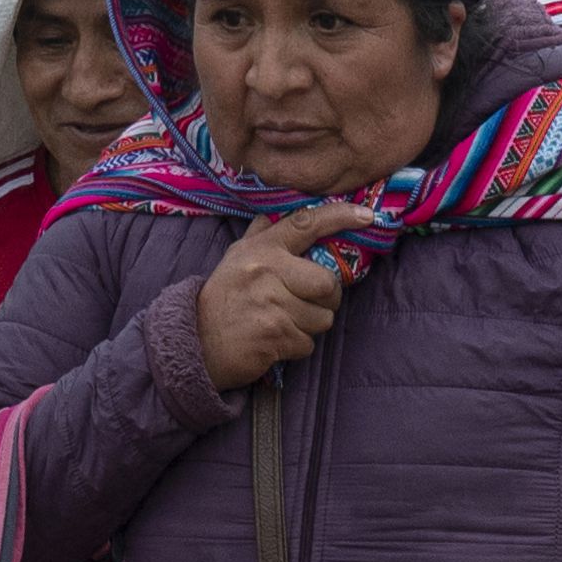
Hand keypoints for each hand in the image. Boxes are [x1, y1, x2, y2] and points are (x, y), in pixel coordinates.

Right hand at [195, 203, 379, 389]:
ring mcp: (272, 304)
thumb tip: (270, 215)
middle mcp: (267, 272)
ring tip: (283, 323)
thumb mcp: (234, 260)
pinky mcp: (276, 334)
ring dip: (309, 326)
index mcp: (262, 250)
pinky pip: (308, 342)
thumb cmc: (221, 300)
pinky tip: (275, 341)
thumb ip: (258, 237)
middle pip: (327, 283)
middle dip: (324, 300)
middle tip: (305, 305)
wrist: (195, 342)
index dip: (339, 217)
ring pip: (322, 317)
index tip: (366, 217)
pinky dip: (296, 346)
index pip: (306, 224)